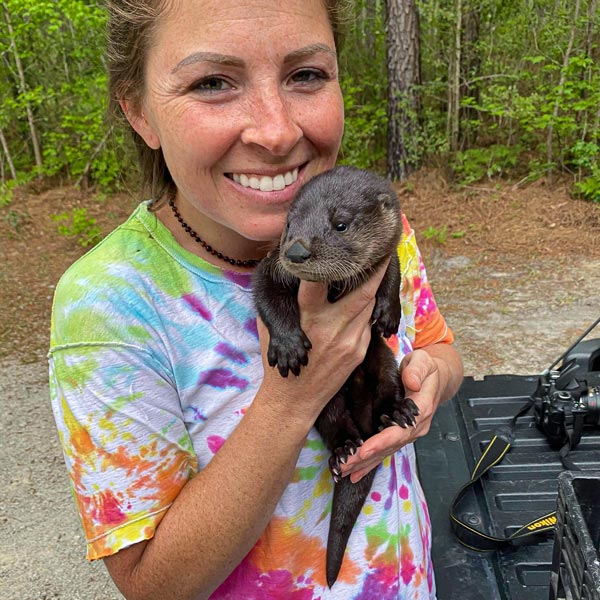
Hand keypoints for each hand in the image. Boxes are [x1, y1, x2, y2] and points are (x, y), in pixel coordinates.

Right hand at [257, 260, 390, 424]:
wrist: (295, 400)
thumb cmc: (282, 359)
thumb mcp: (273, 325)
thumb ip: (284, 301)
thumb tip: (289, 273)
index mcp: (307, 317)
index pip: (318, 282)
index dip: (331, 263)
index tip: (340, 245)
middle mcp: (332, 326)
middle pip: (362, 292)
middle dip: (374, 270)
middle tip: (381, 250)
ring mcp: (350, 341)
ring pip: (369, 305)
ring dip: (373, 288)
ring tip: (377, 268)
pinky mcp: (359, 352)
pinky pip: (367, 324)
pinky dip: (367, 309)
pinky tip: (367, 300)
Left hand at [340, 348, 445, 482]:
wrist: (435, 378)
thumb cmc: (425, 367)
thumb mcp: (423, 361)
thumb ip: (417, 370)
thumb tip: (411, 381)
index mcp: (421, 410)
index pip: (400, 431)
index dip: (382, 442)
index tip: (364, 450)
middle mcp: (415, 428)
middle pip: (389, 446)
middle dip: (366, 458)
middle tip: (344, 466)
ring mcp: (408, 434)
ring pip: (385, 452)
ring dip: (364, 463)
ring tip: (343, 471)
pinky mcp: (399, 434)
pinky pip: (384, 450)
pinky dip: (369, 463)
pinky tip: (355, 473)